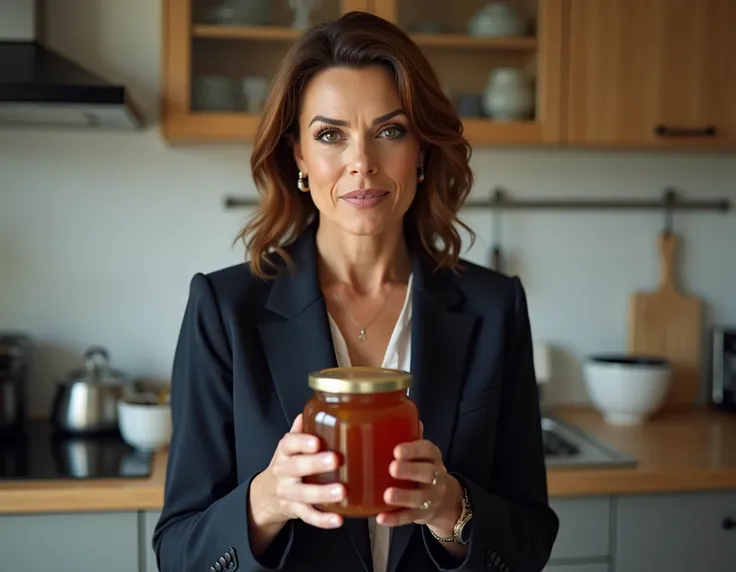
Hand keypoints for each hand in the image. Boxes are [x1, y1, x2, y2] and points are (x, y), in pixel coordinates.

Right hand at [250, 414, 345, 529]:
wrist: (267, 493)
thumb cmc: (287, 463)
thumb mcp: (290, 446)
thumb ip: (300, 430)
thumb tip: (310, 411)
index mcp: (284, 452)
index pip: (289, 443)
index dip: (302, 441)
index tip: (316, 442)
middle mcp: (283, 472)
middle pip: (297, 467)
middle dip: (316, 464)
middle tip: (335, 460)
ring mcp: (288, 492)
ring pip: (303, 494)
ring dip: (323, 493)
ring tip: (341, 492)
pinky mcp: (295, 511)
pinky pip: (308, 516)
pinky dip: (323, 520)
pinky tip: (338, 519)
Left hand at [376, 422, 462, 531]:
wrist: (444, 499)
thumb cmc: (425, 468)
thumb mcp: (422, 452)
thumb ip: (411, 437)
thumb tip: (399, 413)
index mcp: (433, 457)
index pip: (429, 450)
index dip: (415, 449)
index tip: (398, 449)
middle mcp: (436, 477)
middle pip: (428, 473)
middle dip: (410, 470)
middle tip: (392, 467)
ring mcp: (430, 498)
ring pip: (420, 498)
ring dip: (403, 496)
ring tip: (387, 495)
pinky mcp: (422, 515)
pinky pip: (409, 518)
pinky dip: (395, 519)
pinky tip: (381, 517)